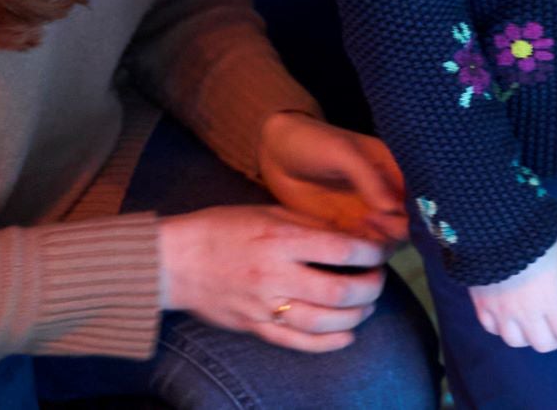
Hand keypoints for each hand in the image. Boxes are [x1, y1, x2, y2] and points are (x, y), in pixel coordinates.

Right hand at [158, 205, 389, 352]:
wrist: (175, 261)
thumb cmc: (223, 228)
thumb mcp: (269, 212)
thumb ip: (312, 225)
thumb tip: (355, 236)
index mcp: (280, 239)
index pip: (342, 250)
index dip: (372, 253)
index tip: (381, 251)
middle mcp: (275, 275)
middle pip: (340, 291)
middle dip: (371, 287)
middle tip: (377, 279)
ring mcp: (264, 306)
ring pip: (325, 323)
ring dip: (356, 316)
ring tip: (365, 304)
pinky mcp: (255, 327)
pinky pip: (299, 343)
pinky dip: (330, 342)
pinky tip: (347, 334)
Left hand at [259, 110, 408, 247]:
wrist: (275, 152)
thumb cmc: (312, 142)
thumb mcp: (342, 153)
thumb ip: (369, 178)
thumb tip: (392, 208)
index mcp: (393, 170)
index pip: (419, 197)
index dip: (416, 209)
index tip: (394, 212)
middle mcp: (386, 195)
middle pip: (409, 224)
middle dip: (399, 229)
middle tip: (372, 221)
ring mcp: (367, 214)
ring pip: (389, 241)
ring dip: (381, 243)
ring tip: (359, 227)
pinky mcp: (346, 230)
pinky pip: (363, 249)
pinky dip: (362, 254)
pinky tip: (347, 243)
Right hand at [469, 235, 556, 351]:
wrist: (496, 226)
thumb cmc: (539, 239)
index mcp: (551, 301)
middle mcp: (527, 314)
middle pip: (543, 344)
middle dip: (556, 338)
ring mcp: (502, 312)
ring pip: (516, 342)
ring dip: (528, 337)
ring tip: (533, 324)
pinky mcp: (482, 305)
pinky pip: (491, 329)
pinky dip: (502, 328)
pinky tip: (508, 318)